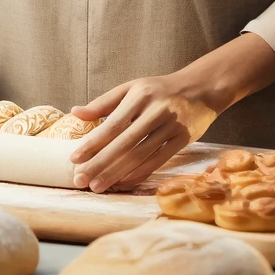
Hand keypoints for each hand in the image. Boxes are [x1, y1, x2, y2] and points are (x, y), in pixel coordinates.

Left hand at [67, 73, 218, 192]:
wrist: (200, 88)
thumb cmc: (158, 89)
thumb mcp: (132, 88)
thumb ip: (104, 102)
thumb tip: (75, 112)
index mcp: (139, 95)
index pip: (112, 123)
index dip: (93, 143)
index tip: (74, 158)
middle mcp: (155, 110)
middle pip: (124, 143)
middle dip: (100, 163)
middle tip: (80, 179)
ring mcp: (171, 126)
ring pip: (140, 155)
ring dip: (116, 173)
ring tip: (97, 186)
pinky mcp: (183, 139)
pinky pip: (158, 161)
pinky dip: (139, 174)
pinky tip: (122, 183)